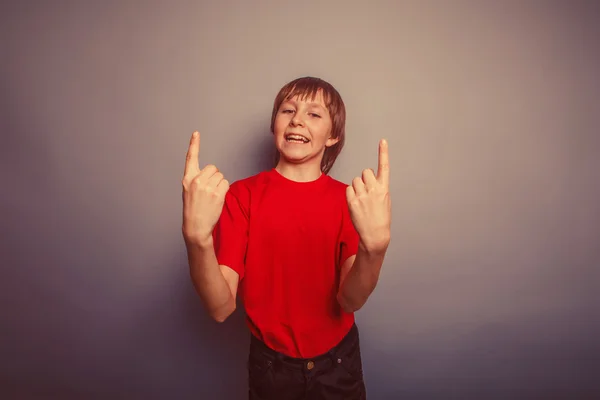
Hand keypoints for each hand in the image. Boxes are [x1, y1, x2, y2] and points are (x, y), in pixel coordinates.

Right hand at [182, 131, 228, 244]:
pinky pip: (226, 183)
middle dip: (214, 176)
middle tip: (209, 190)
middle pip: (213, 168)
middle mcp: (196, 180)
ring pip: (221, 176)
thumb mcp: (189, 191)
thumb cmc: (193, 209)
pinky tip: (217, 198)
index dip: (193, 144)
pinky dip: (224, 190)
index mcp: (187, 179)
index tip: (196, 133)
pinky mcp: (217, 193)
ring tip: (212, 196)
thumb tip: (210, 172)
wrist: (196, 226)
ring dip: (220, 184)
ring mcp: (207, 187)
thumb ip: (196, 180)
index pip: (190, 158)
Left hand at [346, 139, 391, 253]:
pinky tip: (356, 203)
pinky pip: (349, 189)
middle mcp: (374, 189)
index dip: (383, 153)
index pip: (384, 166)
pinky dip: (351, 194)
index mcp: (384, 188)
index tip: (383, 141)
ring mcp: (362, 195)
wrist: (375, 234)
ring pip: (356, 180)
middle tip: (368, 192)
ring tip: (363, 200)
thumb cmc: (381, 217)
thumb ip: (378, 187)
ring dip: (358, 187)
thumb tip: (368, 179)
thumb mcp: (385, 200)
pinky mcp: (352, 201)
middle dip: (365, 179)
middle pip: (365, 172)